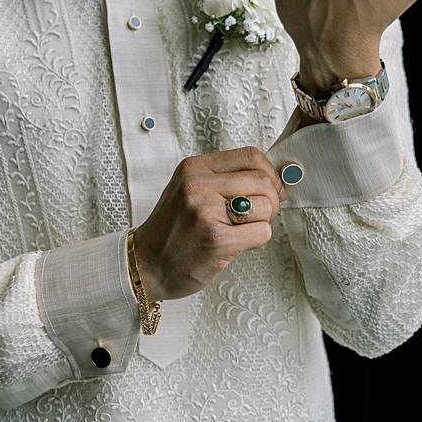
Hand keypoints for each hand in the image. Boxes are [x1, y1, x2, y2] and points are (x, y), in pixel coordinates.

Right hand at [131, 148, 283, 301]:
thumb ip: (225, 179)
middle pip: (263, 181)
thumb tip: (275, 180)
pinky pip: (262, 233)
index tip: (270, 189)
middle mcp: (198, 186)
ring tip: (244, 229)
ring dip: (265, 221)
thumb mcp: (189, 190)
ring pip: (266, 206)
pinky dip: (258, 239)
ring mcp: (206, 213)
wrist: (145, 265)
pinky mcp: (216, 240)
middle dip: (272, 199)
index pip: (251, 156)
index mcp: (193, 168)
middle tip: (262, 214)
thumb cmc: (173, 230)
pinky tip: (238, 243)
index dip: (269, 173)